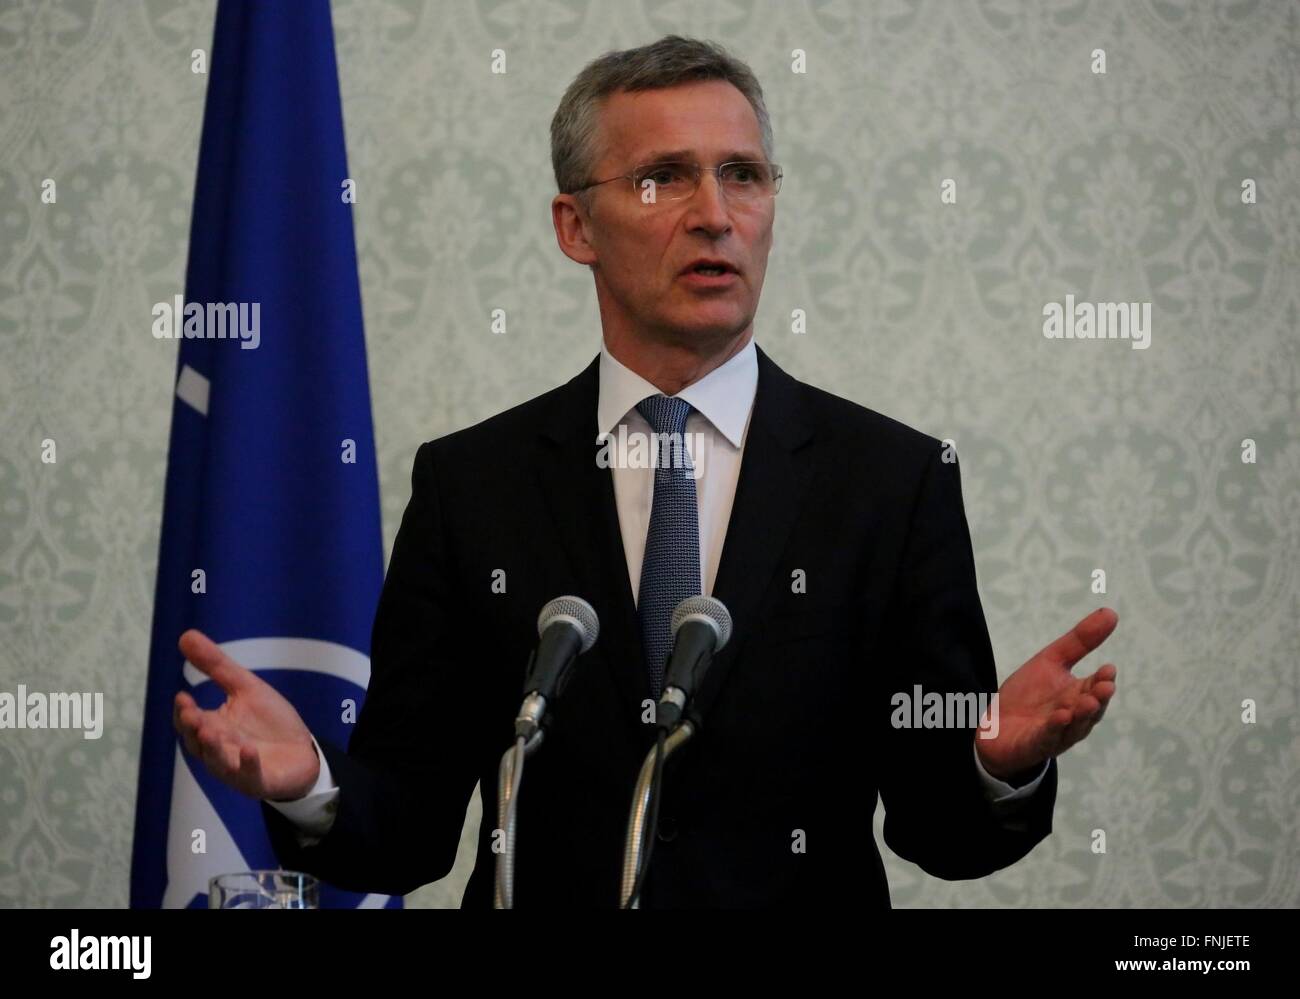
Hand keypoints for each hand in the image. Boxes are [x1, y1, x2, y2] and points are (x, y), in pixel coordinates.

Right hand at [172, 629, 320, 800]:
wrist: (304, 752)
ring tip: (211, 731)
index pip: (189, 722)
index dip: (183, 712)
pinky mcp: (260, 781)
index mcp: (212, 729)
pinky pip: (250, 776)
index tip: (182, 696)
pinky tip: (249, 750)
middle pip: (198, 743)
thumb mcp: (245, 687)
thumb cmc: (269, 723)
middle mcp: (219, 751)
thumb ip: (216, 666)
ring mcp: (238, 768)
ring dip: (214, 748)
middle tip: (191, 714)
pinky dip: (247, 764)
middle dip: (193, 728)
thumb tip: (185, 635)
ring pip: (219, 762)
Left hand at [975, 608, 1118, 780]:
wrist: (995, 727)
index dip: (1103, 680)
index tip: (1109, 668)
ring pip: (1073, 727)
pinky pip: (1046, 739)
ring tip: (1087, 701)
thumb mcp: (1051, 661)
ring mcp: (1055, 735)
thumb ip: (1080, 641)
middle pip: (1090, 710)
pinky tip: (1060, 717)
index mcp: (1079, 696)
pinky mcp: (1034, 746)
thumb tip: (1111, 612)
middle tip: (1105, 686)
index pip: (1095, 687)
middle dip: (1098, 698)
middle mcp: (1073, 718)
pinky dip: (1054, 729)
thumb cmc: (1029, 695)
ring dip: (1081, 715)